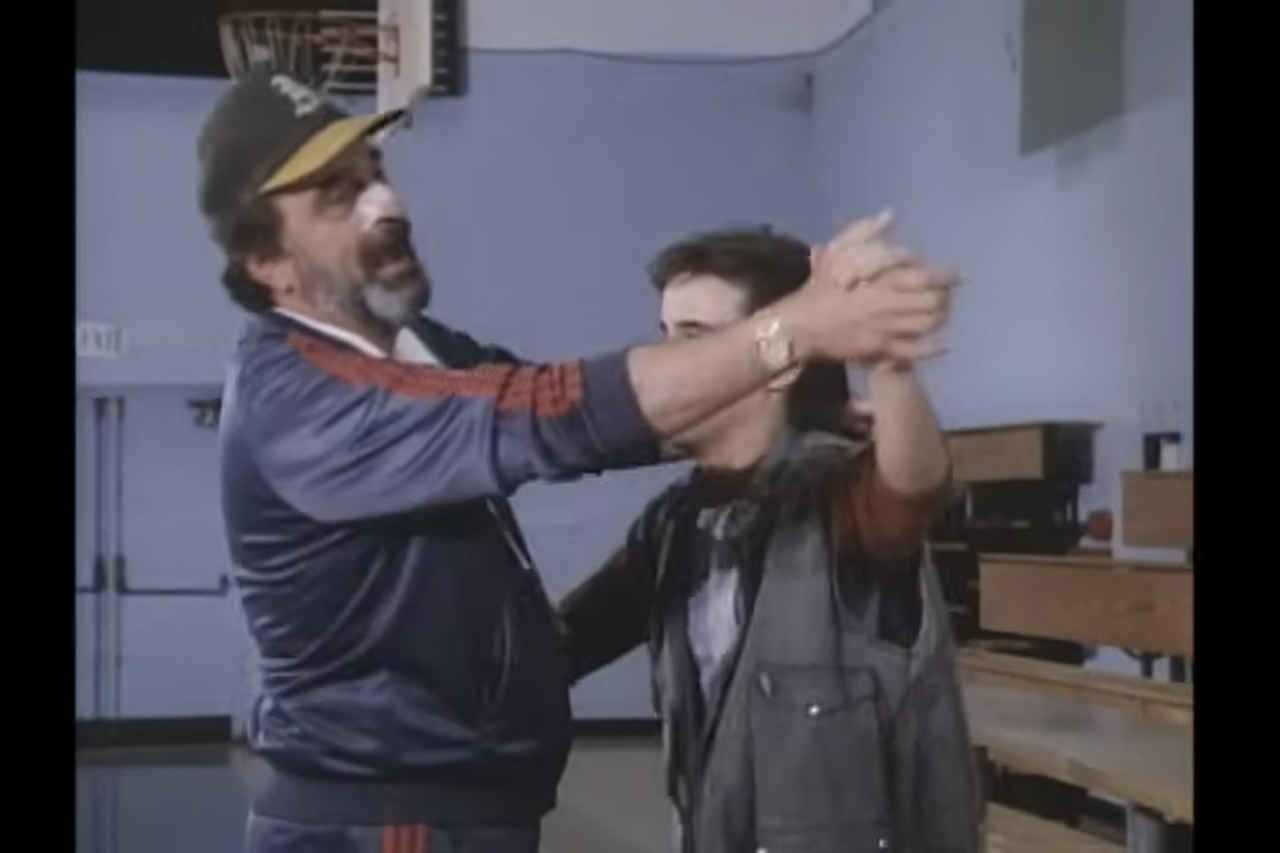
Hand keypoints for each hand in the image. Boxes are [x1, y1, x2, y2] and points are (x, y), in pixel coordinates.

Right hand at [777, 213, 957, 364]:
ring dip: (940, 318)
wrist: (798, 327)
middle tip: (948, 294)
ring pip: (927, 325)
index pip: (923, 277)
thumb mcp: (835, 254)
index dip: (945, 275)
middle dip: (945, 297)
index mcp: (879, 281)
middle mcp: (888, 306)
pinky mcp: (880, 350)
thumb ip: (863, 233)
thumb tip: (888, 215)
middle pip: (932, 302)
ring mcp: (886, 330)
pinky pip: (913, 352)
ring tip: (942, 313)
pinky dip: (932, 348)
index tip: (956, 274)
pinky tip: (943, 345)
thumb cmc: (817, 291)